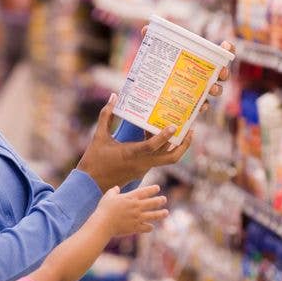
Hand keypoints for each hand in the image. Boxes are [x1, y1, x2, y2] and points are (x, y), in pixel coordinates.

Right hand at [77, 95, 194, 191]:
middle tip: (190, 130)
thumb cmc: (94, 160)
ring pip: (166, 159)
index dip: (165, 135)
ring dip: (176, 147)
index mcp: (132, 154)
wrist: (91, 184)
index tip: (174, 125)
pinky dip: (162, 148)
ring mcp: (143, 169)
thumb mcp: (98, 136)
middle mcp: (142, 163)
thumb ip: (106, 115)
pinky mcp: (142, 171)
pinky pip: (157, 159)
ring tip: (182, 132)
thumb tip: (113, 96)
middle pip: (171, 158)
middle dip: (184, 145)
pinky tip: (159, 136)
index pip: (152, 145)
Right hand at [95, 184, 168, 236]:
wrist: (103, 224)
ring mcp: (137, 218)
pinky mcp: (136, 227)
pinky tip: (150, 226)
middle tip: (164, 199)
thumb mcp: (108, 196)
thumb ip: (114, 191)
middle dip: (160, 200)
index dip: (153, 189)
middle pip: (153, 202)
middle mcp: (136, 207)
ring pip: (154, 215)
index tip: (157, 188)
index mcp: (130, 198)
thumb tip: (117, 188)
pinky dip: (149, 227)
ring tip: (166, 212)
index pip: (145, 191)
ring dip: (161, 214)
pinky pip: (147, 227)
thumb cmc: (104, 209)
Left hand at [138, 29, 234, 113]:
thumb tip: (145, 29)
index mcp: (199, 59)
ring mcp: (199, 90)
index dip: (227, 49)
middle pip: (221, 74)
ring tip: (212, 88)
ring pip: (215, 90)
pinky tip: (201, 106)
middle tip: (221, 71)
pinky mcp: (192, 104)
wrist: (151, 91)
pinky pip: (202, 106)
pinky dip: (203, 106)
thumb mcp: (156, 54)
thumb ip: (152, 41)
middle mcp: (203, 75)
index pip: (219, 53)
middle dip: (224, 72)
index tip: (226, 46)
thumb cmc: (160, 68)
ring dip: (217, 89)